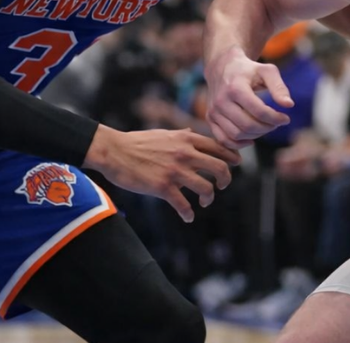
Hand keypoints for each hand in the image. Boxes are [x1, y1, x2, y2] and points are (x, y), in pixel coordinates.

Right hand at [83, 125, 241, 222]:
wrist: (114, 151)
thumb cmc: (136, 142)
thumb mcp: (163, 133)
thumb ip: (181, 135)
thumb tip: (191, 133)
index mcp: (186, 139)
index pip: (218, 147)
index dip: (232, 157)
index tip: (235, 164)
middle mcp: (185, 154)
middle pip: (220, 168)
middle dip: (226, 180)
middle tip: (222, 186)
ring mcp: (175, 171)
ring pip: (206, 188)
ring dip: (209, 198)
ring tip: (204, 202)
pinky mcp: (162, 187)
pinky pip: (183, 205)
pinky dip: (188, 214)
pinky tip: (188, 216)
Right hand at [205, 46, 293, 148]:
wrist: (223, 67)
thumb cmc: (249, 70)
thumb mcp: (267, 71)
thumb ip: (279, 87)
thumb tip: (289, 105)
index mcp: (235, 88)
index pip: (259, 111)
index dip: (276, 118)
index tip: (285, 118)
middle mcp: (221, 100)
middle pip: (248, 125)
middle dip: (267, 128)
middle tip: (276, 123)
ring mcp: (213, 111)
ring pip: (236, 135)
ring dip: (255, 135)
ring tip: (265, 127)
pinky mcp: (209, 118)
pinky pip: (223, 140)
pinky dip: (238, 144)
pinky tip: (251, 138)